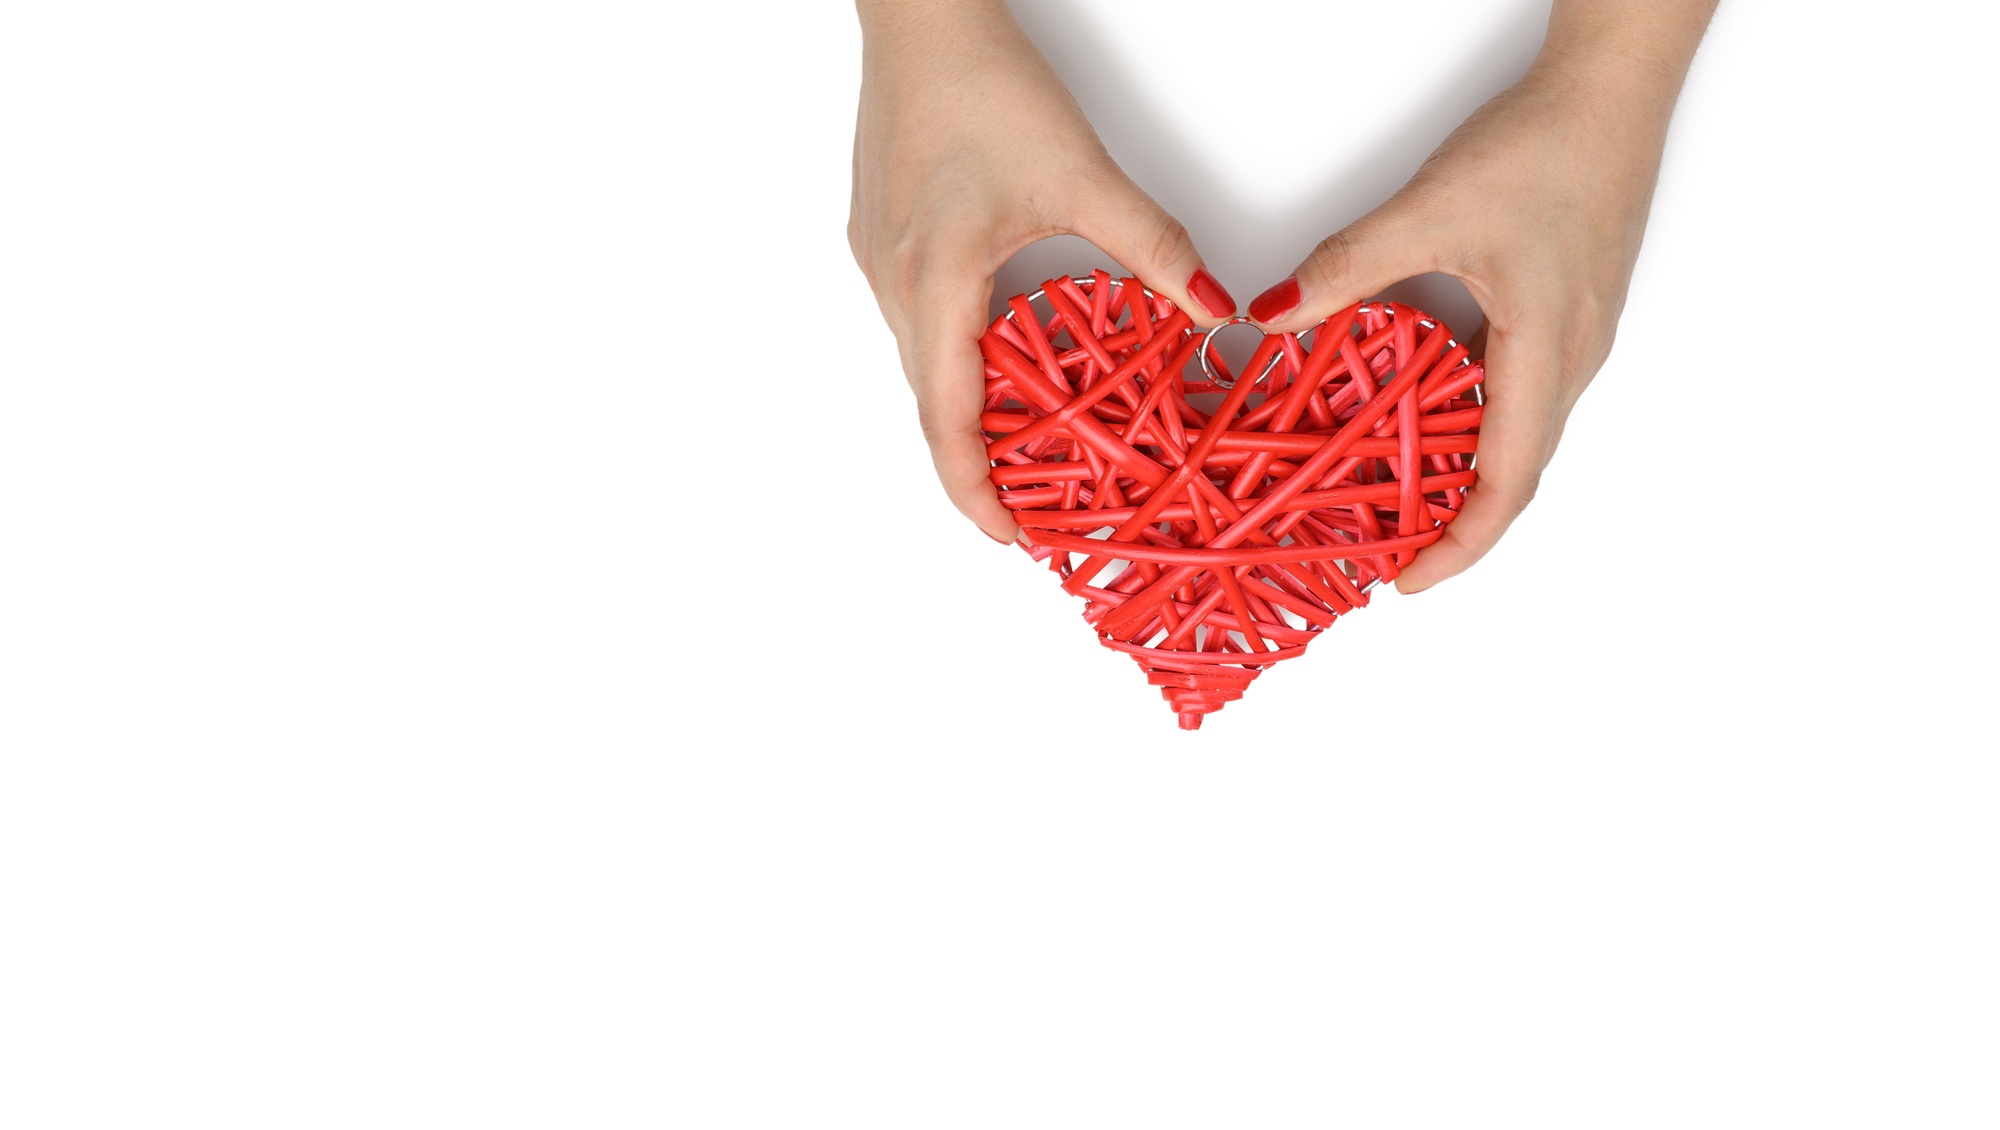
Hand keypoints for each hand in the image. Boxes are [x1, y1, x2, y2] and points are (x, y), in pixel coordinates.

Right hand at [849, 0, 1235, 543]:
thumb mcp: (1082, 174)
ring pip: (923, 364)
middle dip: (982, 463)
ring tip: (1027, 441)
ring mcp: (877, 262)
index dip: (976, 492)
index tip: (1013, 538)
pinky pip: (918, 323)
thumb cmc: (984, 83)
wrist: (918, 11)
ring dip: (970, 409)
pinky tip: (1003, 351)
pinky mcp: (879, 237)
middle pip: (932, 404)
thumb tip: (1215, 309)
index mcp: (936, 284)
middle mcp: (893, 285)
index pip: (947, 422)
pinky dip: (958, 358)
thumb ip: (1152, 249)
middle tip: (1036, 501)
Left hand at [1245, 0, 1715, 592]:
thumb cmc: (1545, 145)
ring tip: (1397, 494)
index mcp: (1547, 353)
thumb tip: (1271, 316)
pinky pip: (1519, 389)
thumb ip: (1348, 269)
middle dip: (1453, 523)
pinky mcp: (1569, 310)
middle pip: (1514, 471)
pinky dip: (1471, 419)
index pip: (1506, 483)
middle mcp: (1572, 359)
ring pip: (1517, 430)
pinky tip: (1423, 405)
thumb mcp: (1431, 211)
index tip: (1409, 582)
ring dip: (1461, 470)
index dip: (1460, 546)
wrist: (1613, 85)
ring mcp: (1576, 336)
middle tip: (1389, 550)